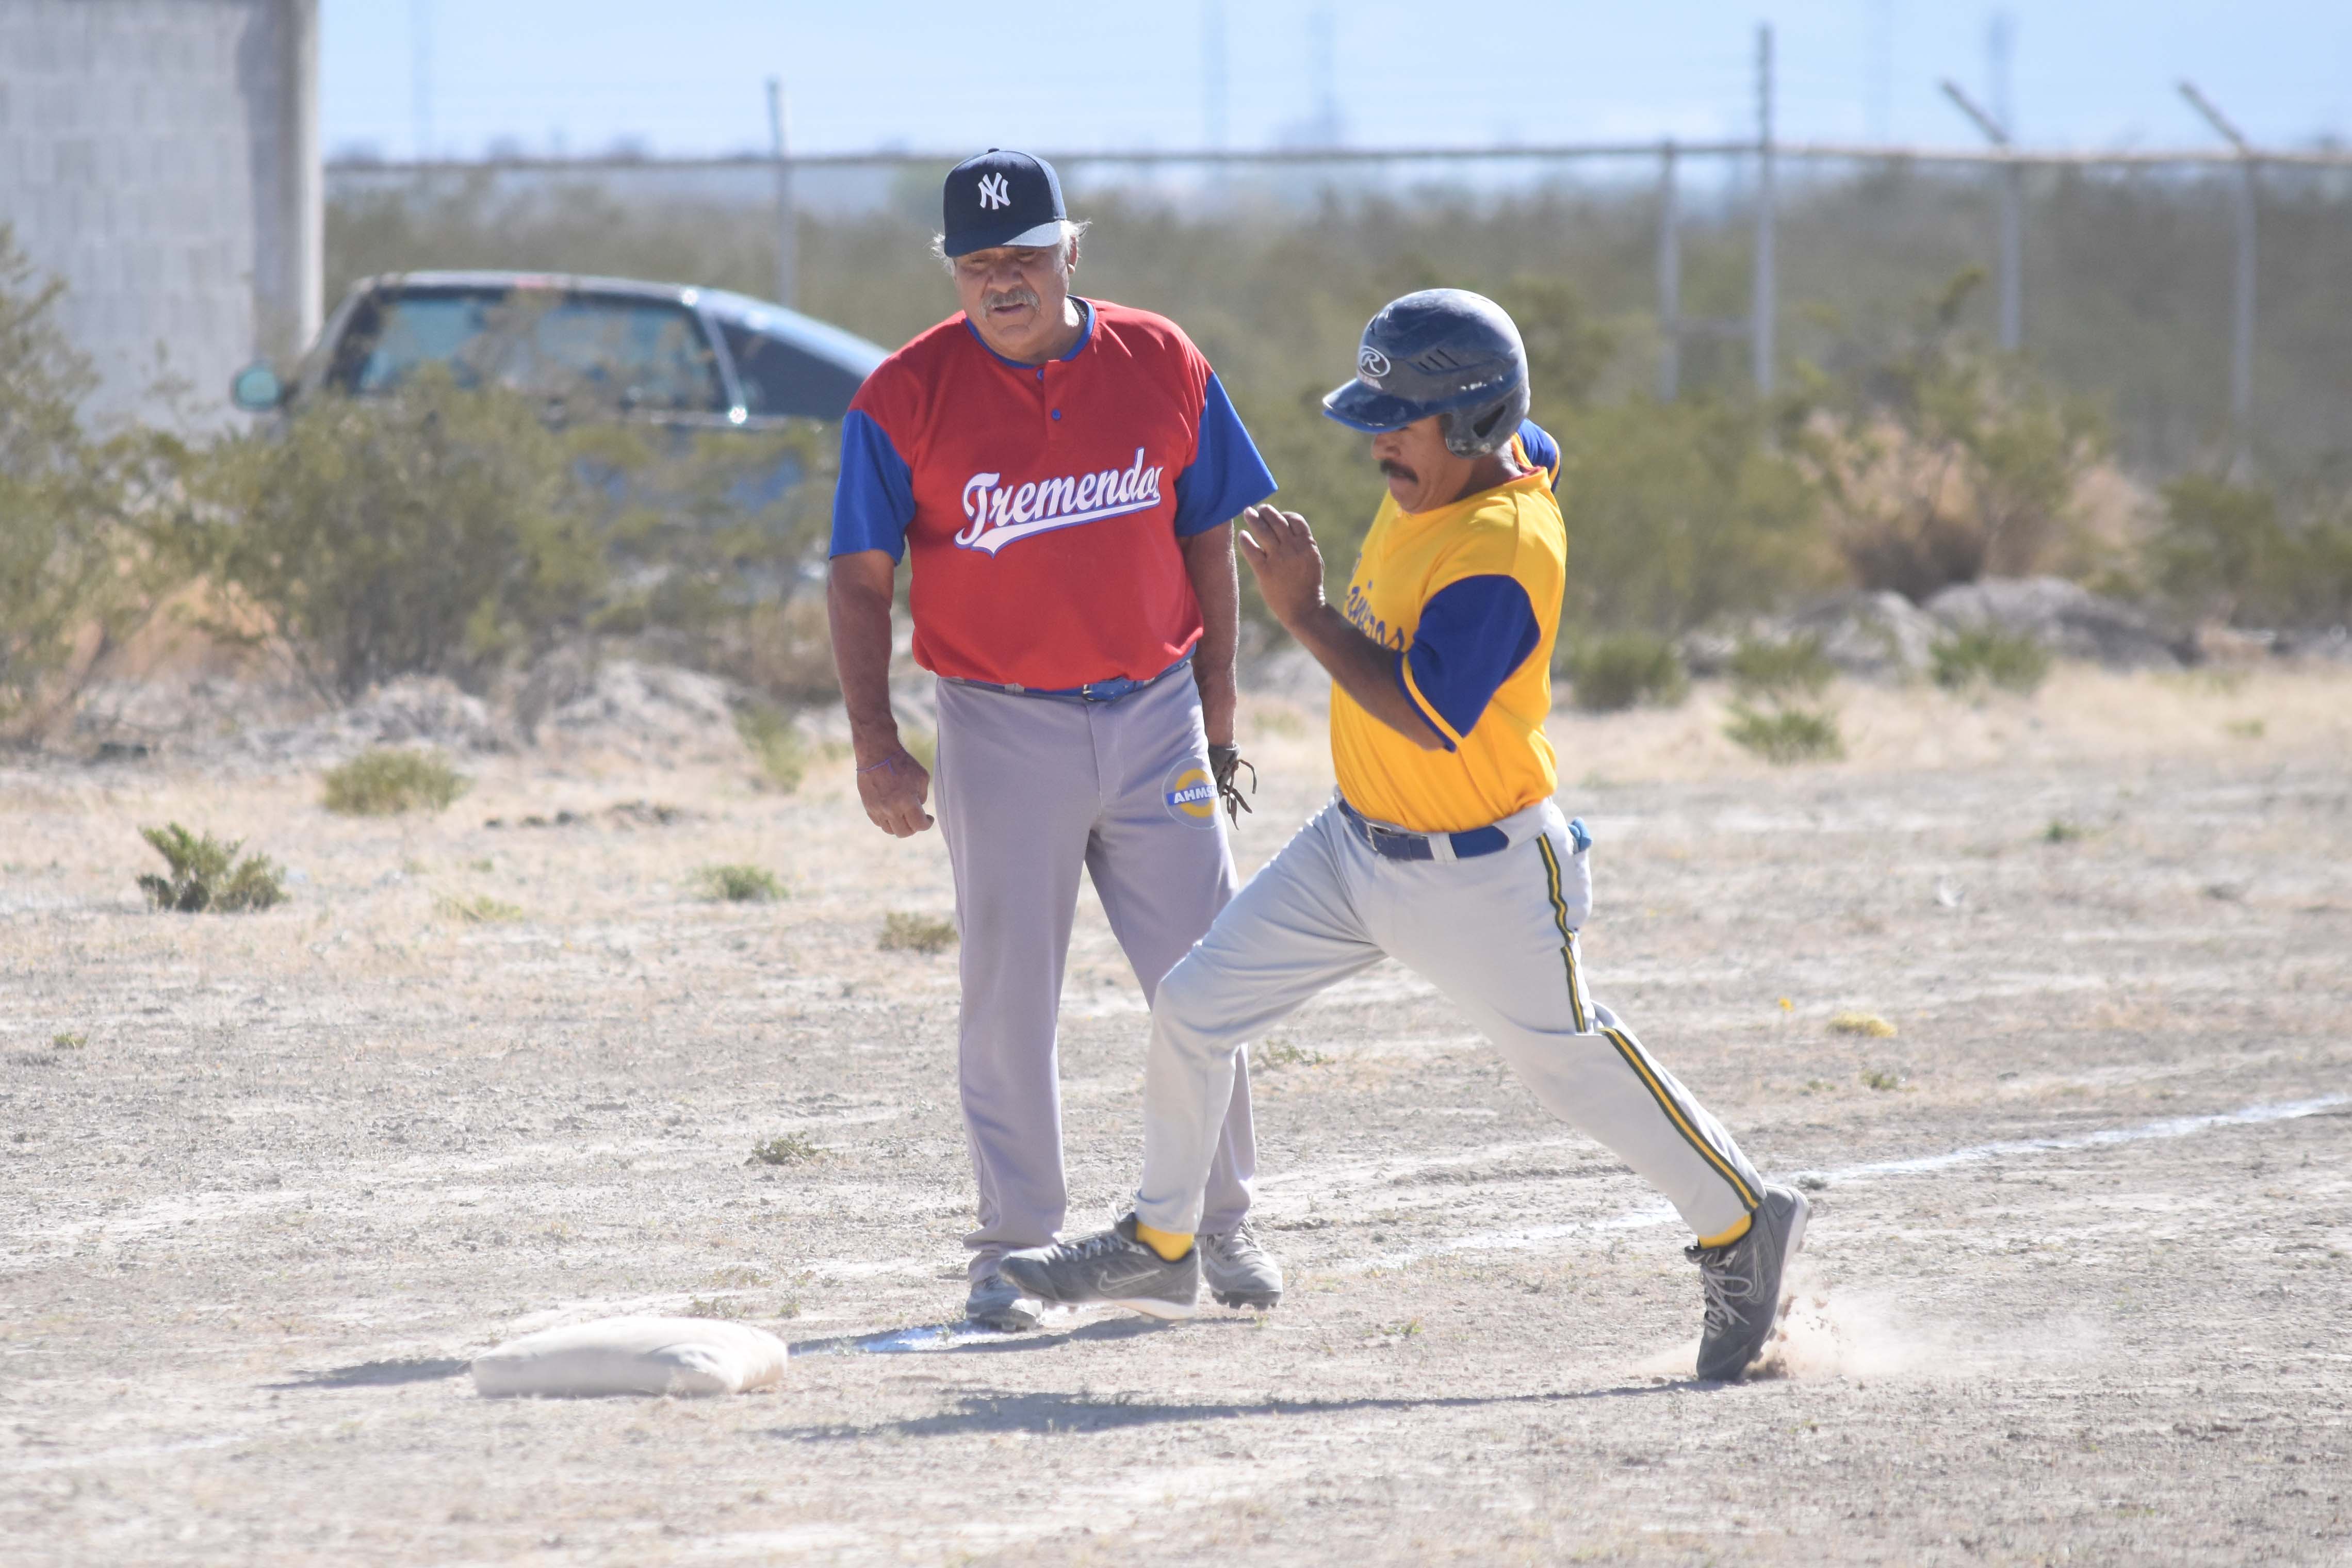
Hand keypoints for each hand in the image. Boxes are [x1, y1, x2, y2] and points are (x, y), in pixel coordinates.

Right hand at [854, 740, 933, 836]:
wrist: (877, 753)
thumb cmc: (902, 763)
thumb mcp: (921, 778)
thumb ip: (922, 797)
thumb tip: (919, 809)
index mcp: (907, 802)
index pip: (919, 825)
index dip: (927, 824)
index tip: (928, 818)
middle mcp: (891, 809)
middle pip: (904, 832)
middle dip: (913, 828)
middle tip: (916, 819)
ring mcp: (878, 809)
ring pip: (889, 830)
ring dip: (899, 826)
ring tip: (903, 816)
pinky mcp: (868, 806)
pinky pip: (879, 822)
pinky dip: (887, 821)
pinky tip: (892, 811)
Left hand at [1237, 505, 1326, 630]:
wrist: (1304, 608)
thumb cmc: (1309, 584)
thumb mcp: (1313, 559)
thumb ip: (1303, 543)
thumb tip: (1287, 526)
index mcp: (1307, 545)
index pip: (1294, 519)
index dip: (1284, 514)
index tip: (1277, 516)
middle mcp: (1292, 549)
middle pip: (1277, 521)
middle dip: (1266, 511)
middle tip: (1258, 509)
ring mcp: (1278, 559)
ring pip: (1263, 531)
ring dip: (1254, 519)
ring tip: (1248, 512)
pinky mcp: (1264, 571)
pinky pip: (1252, 550)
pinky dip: (1246, 539)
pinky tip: (1243, 534)